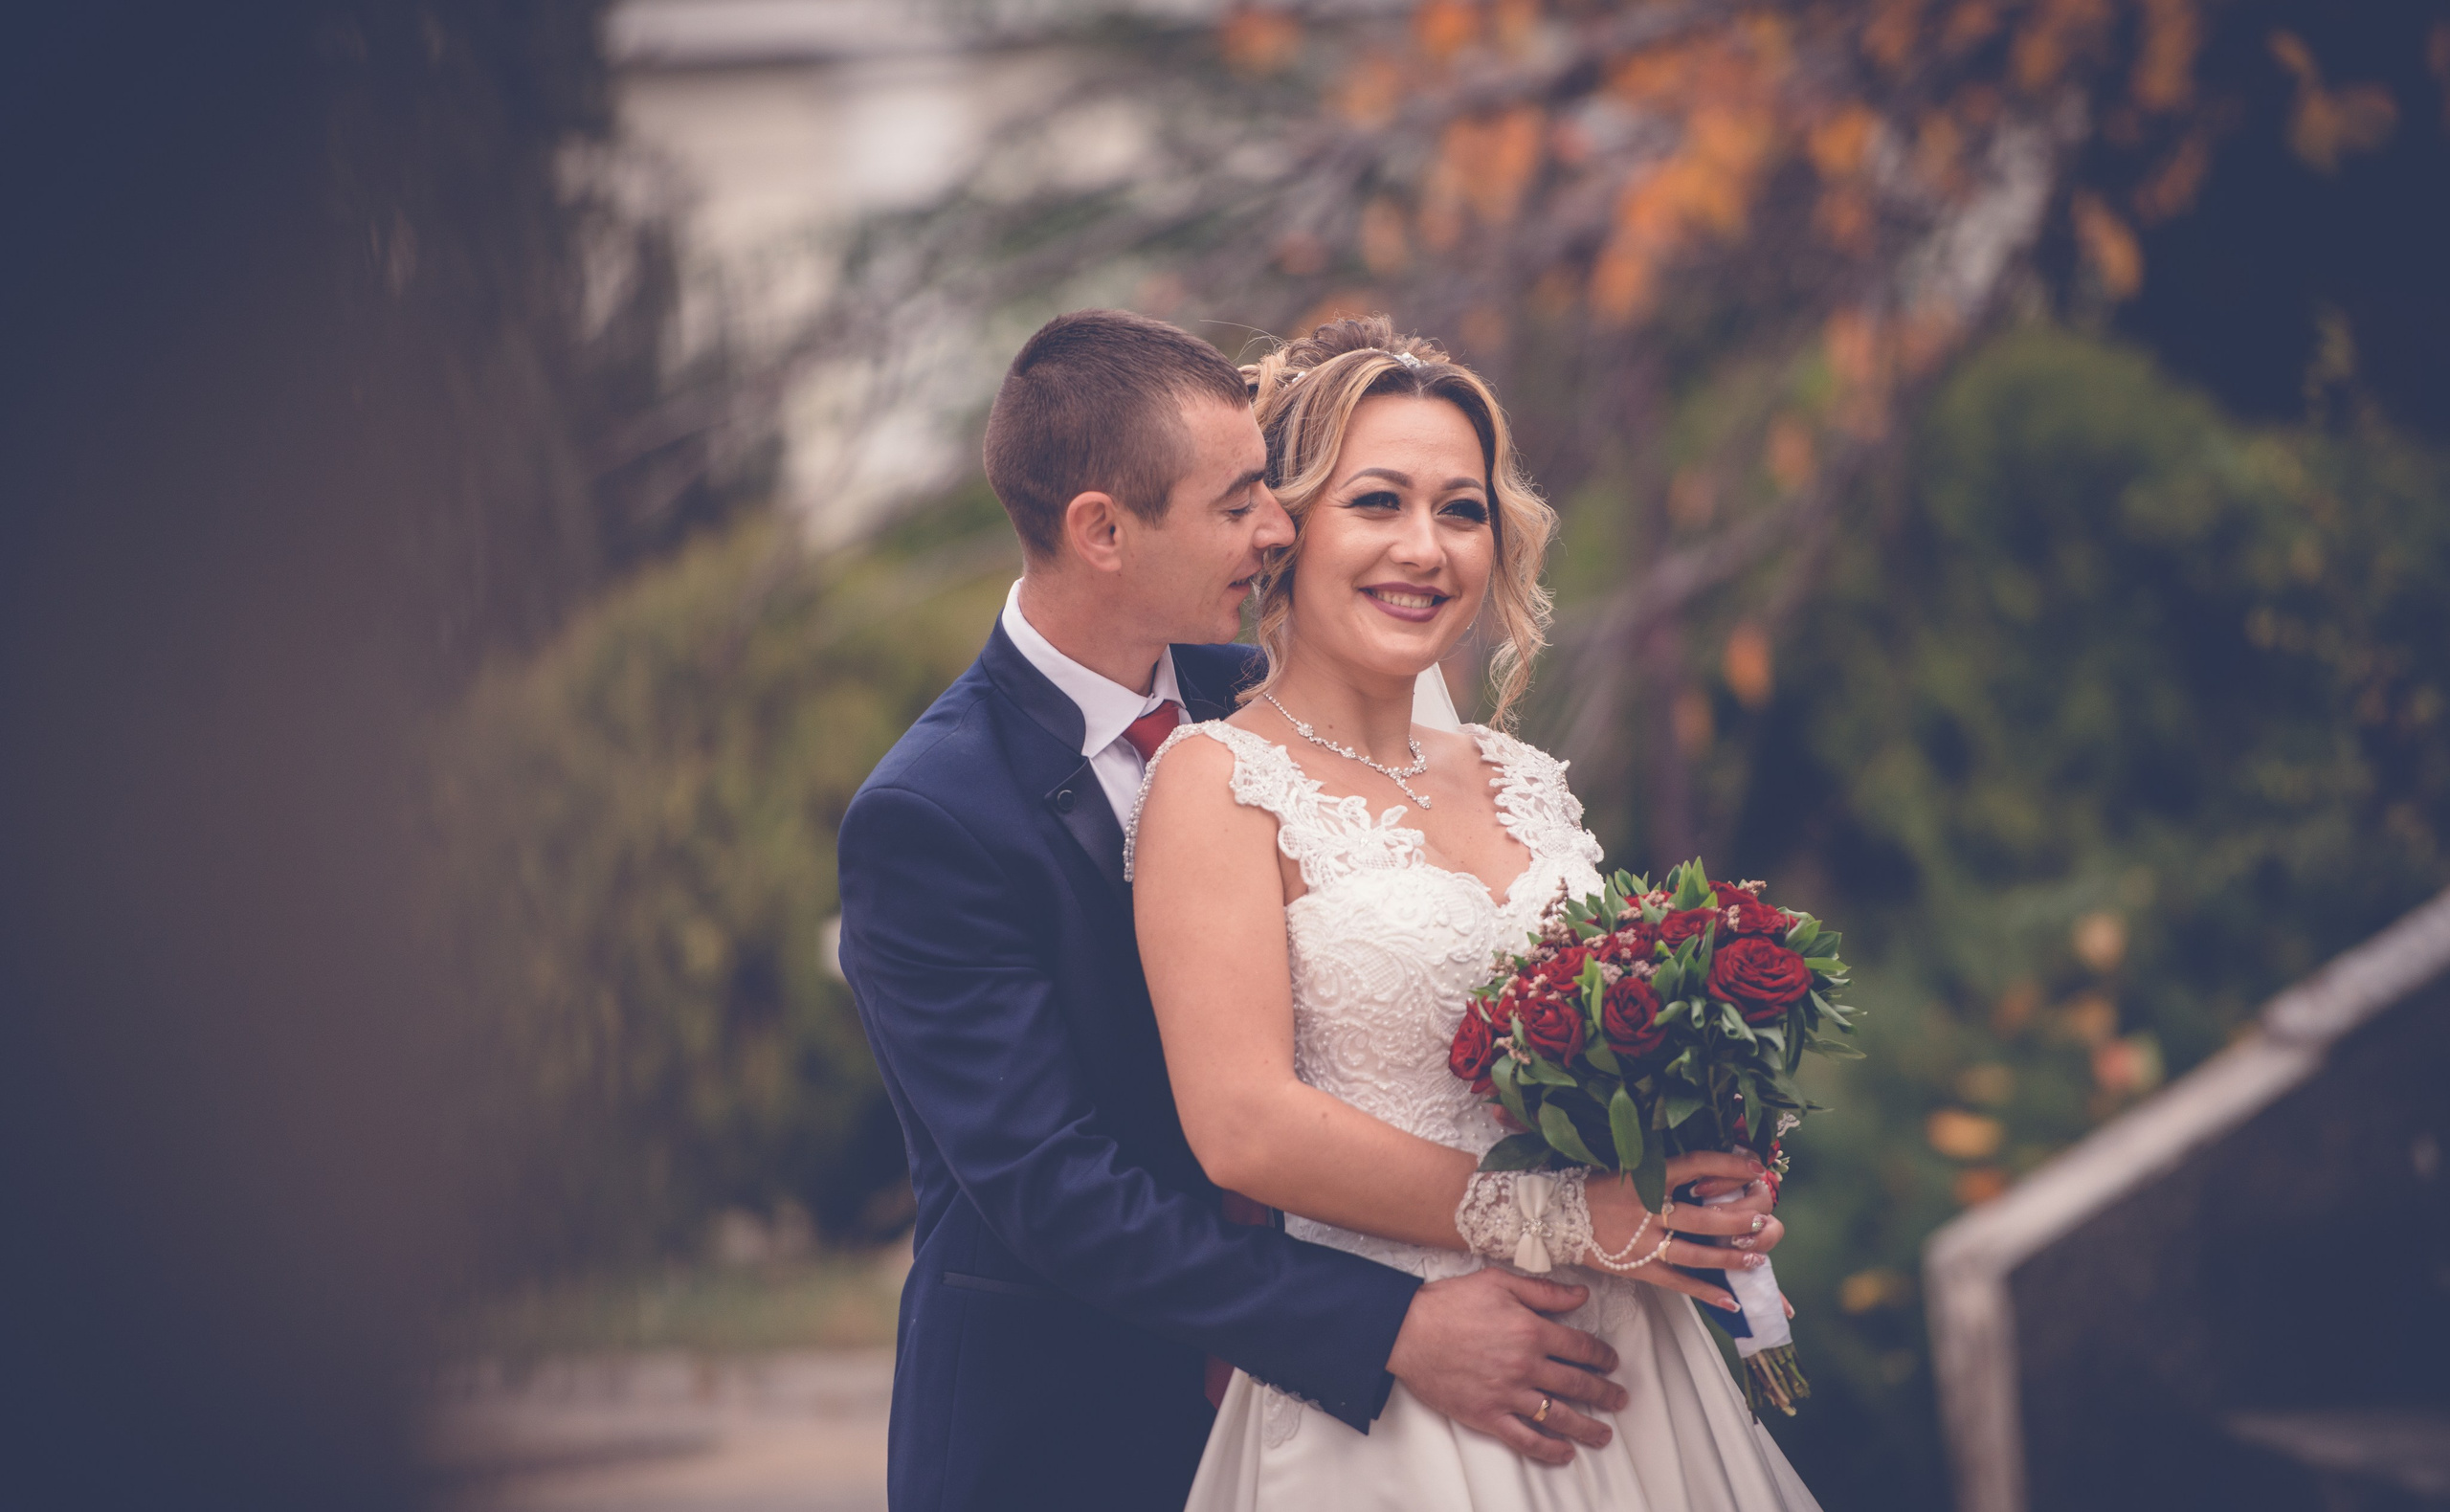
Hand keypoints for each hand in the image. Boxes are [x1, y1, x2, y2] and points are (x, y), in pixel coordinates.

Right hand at [1387, 1268, 1628, 1463]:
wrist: (1407, 1331)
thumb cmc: (1450, 1303)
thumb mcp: (1498, 1282)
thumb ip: (1544, 1292)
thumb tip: (1581, 1295)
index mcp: (1531, 1331)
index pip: (1580, 1347)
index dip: (1601, 1355)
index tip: (1611, 1362)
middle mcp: (1526, 1365)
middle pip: (1577, 1384)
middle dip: (1605, 1394)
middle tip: (1620, 1400)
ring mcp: (1507, 1394)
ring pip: (1559, 1416)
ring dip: (1587, 1428)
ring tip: (1603, 1436)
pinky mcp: (1487, 1415)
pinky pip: (1525, 1438)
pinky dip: (1548, 1449)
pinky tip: (1564, 1453)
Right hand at [1582, 1153, 1783, 1312]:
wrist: (1559, 1217)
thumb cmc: (1599, 1188)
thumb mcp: (1631, 1167)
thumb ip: (1668, 1169)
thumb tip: (1711, 1169)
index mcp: (1648, 1176)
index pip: (1697, 1164)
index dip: (1730, 1165)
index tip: (1756, 1167)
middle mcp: (1648, 1209)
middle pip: (1704, 1217)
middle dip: (1739, 1220)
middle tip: (1762, 1219)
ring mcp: (1643, 1242)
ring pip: (1696, 1253)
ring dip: (1729, 1258)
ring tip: (1756, 1259)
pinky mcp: (1638, 1268)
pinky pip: (1678, 1283)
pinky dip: (1705, 1293)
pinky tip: (1731, 1302)